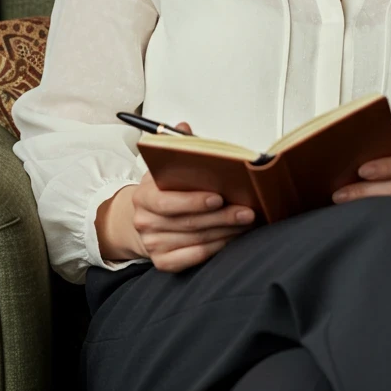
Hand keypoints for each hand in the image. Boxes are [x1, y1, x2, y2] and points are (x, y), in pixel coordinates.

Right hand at [97, 121, 256, 272]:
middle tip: (247, 210)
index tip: (218, 197)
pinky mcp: (163, 262)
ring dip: (225, 231)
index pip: (166, 201)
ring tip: (247, 221)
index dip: (193, 201)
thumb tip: (183, 128)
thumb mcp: (164, 167)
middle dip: (222, 216)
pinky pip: (195, 257)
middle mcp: (145, 222)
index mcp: (143, 196)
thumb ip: (175, 147)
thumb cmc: (162, 191)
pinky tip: (233, 238)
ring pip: (196, 239)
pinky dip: (217, 248)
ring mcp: (153, 244)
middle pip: (188, 222)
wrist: (144, 220)